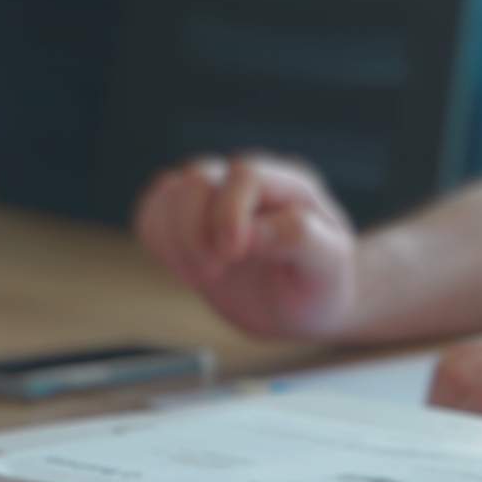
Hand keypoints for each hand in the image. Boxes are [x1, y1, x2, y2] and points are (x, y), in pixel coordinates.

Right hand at [134, 155, 359, 339]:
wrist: (306, 306)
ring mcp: (214, 200)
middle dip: (195, 232)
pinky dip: (156, 239)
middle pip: (198, 179)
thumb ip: (297, 238)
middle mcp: (248, 185)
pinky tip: (183, 268)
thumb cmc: (322, 285)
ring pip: (170, 193)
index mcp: (289, 186)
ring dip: (174, 240)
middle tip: (213, 275)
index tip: (232, 256)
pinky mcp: (189, 222)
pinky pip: (153, 211)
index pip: (246, 175)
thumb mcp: (328, 267)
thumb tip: (253, 232)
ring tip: (201, 278)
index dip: (229, 212)